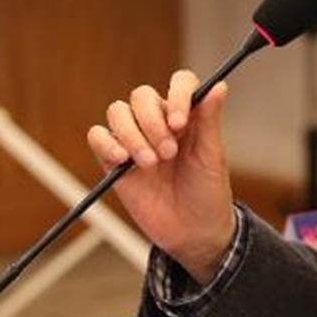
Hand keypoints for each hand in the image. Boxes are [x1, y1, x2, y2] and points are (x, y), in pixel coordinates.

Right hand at [89, 69, 235, 282]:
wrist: (192, 233)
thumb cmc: (207, 193)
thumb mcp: (212, 158)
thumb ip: (209, 120)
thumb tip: (219, 86)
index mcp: (186, 116)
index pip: (179, 83)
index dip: (177, 95)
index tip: (180, 123)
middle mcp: (158, 122)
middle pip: (142, 96)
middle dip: (152, 123)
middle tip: (168, 153)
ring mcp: (134, 140)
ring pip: (118, 112)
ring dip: (132, 135)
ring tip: (150, 164)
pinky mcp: (114, 161)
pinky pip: (97, 136)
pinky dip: (106, 143)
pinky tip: (122, 160)